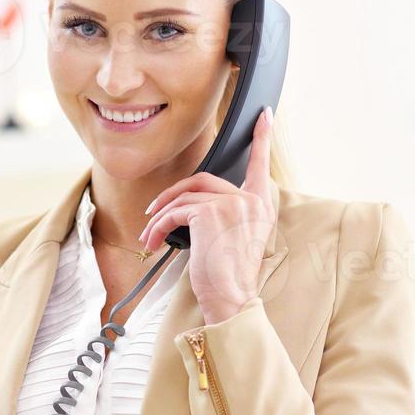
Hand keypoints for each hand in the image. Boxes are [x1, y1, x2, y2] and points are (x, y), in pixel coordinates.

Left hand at [139, 106, 276, 324]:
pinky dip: (159, 226)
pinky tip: (154, 241)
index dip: (262, 138)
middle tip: (154, 211)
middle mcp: (251, 200)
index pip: (261, 165)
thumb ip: (226, 215)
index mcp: (261, 206)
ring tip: (150, 235)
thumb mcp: (234, 239)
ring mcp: (232, 204)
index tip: (264, 115)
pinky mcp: (210, 213)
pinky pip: (175, 211)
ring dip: (161, 216)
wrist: (231, 298)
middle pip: (203, 180)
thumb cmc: (230, 277)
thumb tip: (189, 205)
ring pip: (185, 197)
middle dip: (173, 196)